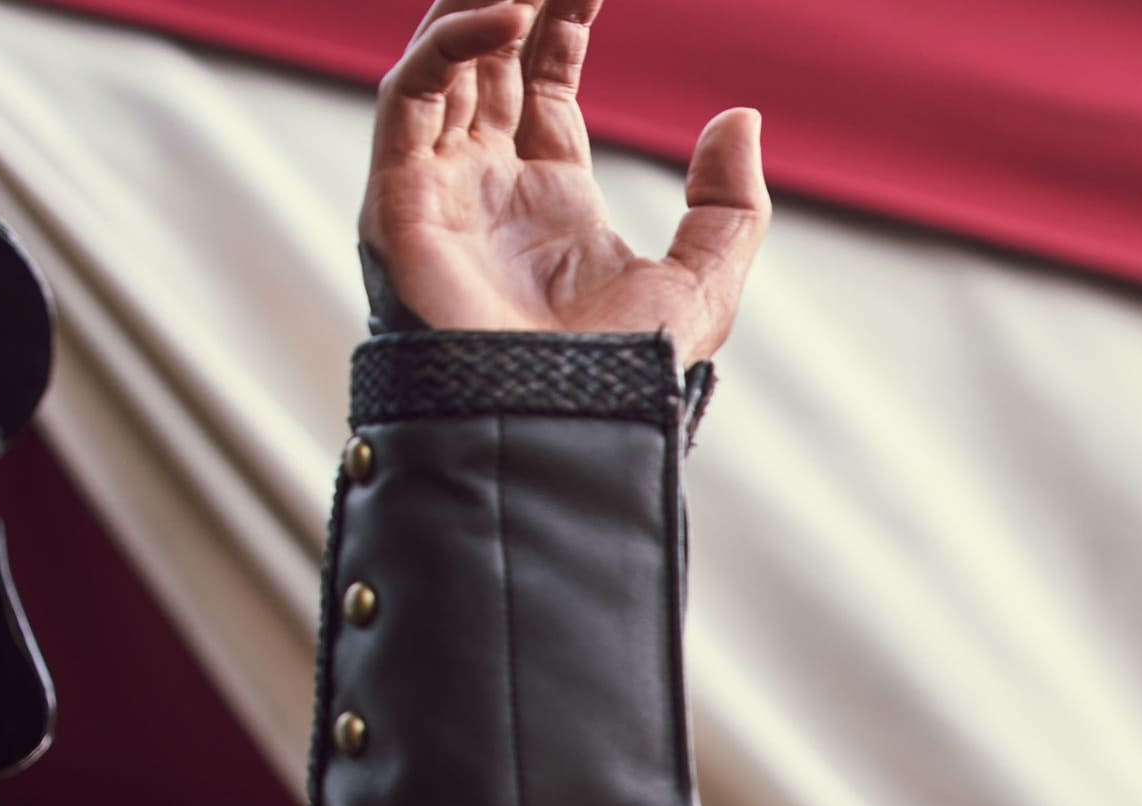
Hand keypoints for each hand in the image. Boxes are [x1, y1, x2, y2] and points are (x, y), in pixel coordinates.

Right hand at [361, 0, 769, 360]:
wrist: (560, 427)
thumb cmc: (623, 376)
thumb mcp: (704, 282)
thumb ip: (730, 204)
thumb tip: (743, 118)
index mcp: (552, 198)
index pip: (542, 79)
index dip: (564, 20)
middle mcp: (488, 184)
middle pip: (490, 57)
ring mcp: (439, 187)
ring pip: (442, 61)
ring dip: (478, 3)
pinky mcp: (398, 198)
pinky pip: (408, 97)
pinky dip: (450, 46)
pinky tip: (508, 15)